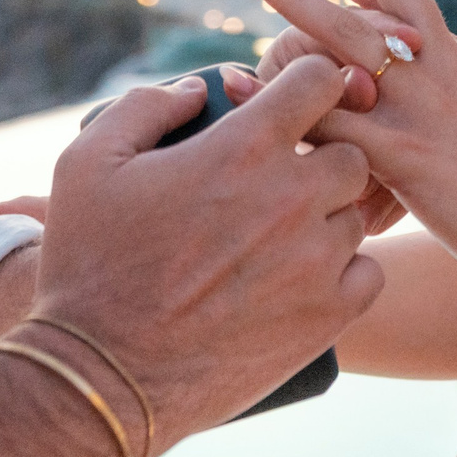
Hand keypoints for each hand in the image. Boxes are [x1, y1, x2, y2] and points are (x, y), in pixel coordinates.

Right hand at [25, 59, 382, 446]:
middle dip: (319, 160)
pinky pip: (368, 272)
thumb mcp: (88, 162)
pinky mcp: (327, 317)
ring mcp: (316, 259)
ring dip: (326, 219)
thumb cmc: (89, 265)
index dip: (308, 85)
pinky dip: (343, 273)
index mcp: (243, 148)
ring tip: (277, 242)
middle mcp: (292, 196)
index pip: (321, 80)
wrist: (101, 377)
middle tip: (276, 185)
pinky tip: (301, 279)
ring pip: (356, 214)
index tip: (291, 106)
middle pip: (350, 151)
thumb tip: (201, 90)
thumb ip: (147, 106)